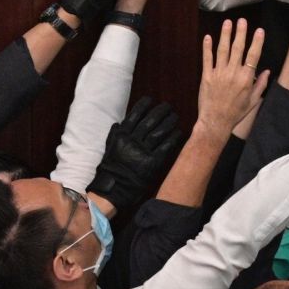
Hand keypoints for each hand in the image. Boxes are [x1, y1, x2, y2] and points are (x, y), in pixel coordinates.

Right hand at [87, 97, 181, 211]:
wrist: (113, 188)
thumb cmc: (111, 167)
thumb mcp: (110, 147)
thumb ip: (115, 134)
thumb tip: (119, 123)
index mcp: (122, 136)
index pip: (134, 116)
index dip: (143, 106)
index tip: (151, 100)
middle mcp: (132, 141)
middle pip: (149, 121)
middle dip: (160, 112)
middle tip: (168, 106)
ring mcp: (142, 152)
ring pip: (158, 132)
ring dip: (168, 122)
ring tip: (175, 116)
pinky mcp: (152, 163)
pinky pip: (165, 147)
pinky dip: (172, 138)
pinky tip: (178, 132)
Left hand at [197, 19, 268, 136]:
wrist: (216, 122)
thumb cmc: (236, 113)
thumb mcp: (253, 101)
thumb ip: (260, 84)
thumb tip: (267, 71)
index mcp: (246, 78)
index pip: (253, 55)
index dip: (257, 41)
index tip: (259, 30)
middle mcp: (233, 73)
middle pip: (238, 48)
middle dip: (240, 33)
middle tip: (241, 20)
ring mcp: (219, 73)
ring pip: (222, 50)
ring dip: (225, 35)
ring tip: (227, 23)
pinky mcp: (206, 76)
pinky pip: (207, 59)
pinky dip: (207, 47)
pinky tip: (208, 37)